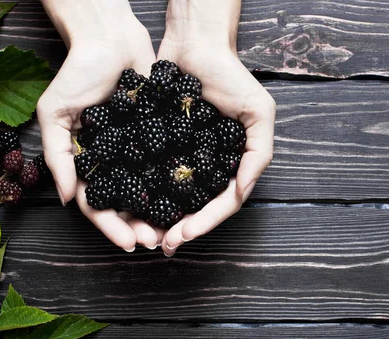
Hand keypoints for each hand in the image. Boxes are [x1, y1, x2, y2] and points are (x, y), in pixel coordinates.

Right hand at [37, 1, 162, 250]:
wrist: (111, 38)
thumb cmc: (77, 72)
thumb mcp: (56, 112)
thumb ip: (58, 155)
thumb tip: (67, 199)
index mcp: (87, 163)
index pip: (98, 203)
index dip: (112, 226)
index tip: (129, 243)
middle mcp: (114, 162)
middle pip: (127, 204)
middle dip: (140, 225)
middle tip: (157, 241)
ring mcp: (137, 151)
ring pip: (150, 190)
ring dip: (161, 212)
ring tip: (175, 228)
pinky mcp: (159, 135)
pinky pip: (167, 163)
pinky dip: (177, 183)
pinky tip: (190, 199)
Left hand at [157, 0, 275, 255]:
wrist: (194, 45)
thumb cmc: (230, 75)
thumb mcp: (258, 111)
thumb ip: (258, 153)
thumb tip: (241, 192)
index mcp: (233, 163)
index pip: (223, 202)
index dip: (206, 222)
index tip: (185, 235)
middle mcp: (209, 166)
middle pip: (196, 207)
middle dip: (181, 229)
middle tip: (161, 244)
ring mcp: (184, 158)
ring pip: (172, 198)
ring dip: (159, 220)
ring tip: (144, 235)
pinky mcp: (160, 146)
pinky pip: (152, 174)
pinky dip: (143, 192)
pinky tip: (130, 207)